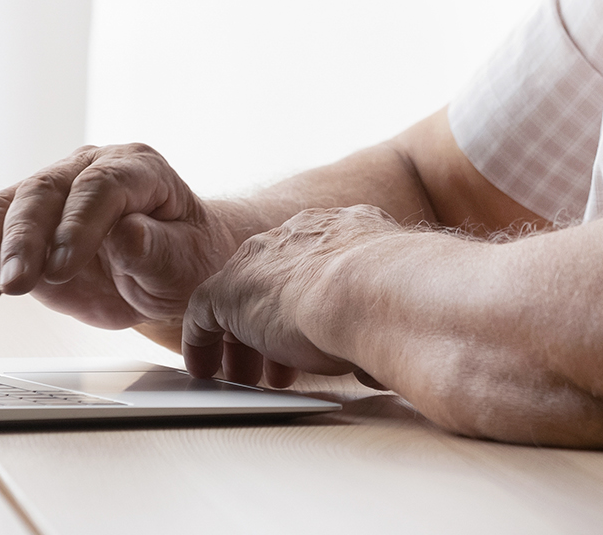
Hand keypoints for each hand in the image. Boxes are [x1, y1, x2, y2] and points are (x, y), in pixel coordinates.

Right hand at [0, 143, 230, 329]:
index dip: (77, 225)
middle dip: (22, 241)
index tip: (62, 268)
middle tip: (12, 285)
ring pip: (4, 211)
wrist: (172, 267)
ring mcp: (51, 195)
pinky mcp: (24, 228)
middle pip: (42, 194)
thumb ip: (156, 248)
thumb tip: (125, 234)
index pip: (99, 188)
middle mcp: (86, 170)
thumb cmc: (185, 257)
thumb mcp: (185, 261)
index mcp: (135, 168)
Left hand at [183, 204, 401, 389]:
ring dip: (243, 337)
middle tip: (281, 357)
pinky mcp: (228, 289)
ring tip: (246, 372)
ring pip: (240, 296)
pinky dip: (203, 343)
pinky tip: (206, 369)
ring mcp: (260, 258)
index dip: (314, 304)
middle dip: (277, 320)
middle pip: (276, 277)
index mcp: (346, 229)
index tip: (316, 334)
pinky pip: (204, 315)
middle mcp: (300, 234)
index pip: (318, 262)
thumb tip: (380, 367)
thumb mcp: (394, 305)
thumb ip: (381, 324)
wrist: (373, 289)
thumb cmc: (398, 303)